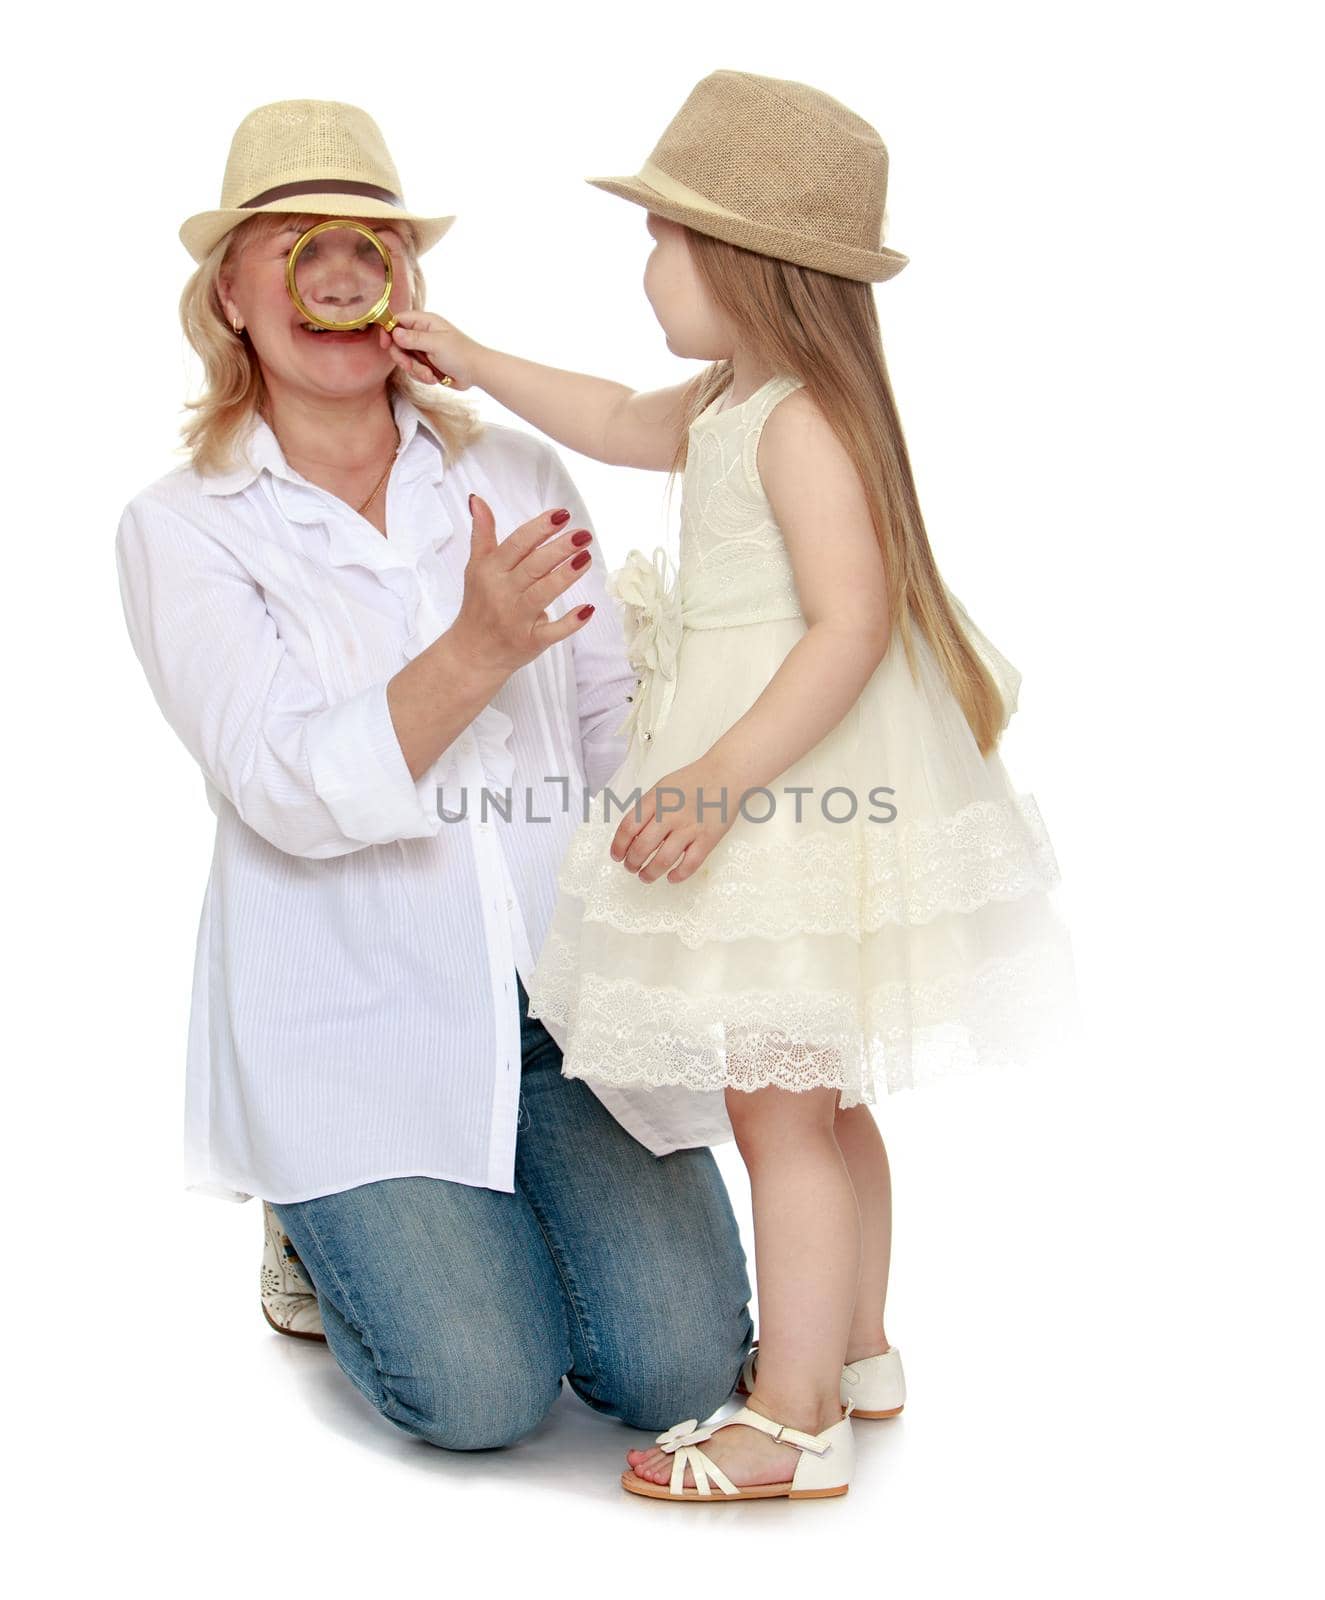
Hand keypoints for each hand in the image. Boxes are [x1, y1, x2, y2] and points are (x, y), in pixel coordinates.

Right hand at [378, 309, 481, 387]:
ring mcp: (424, 349)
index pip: (398, 321)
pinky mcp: (427, 363)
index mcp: (425, 322)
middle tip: (410, 366)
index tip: (385, 345)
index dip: (388, 331)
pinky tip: (434, 378)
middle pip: (397, 343)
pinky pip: (414, 370)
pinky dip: (422, 376)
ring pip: (405, 359)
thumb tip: (394, 332)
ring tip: (430, 375)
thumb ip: (413, 338)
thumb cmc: (461, 354)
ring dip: (416, 370)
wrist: (477, 372)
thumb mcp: (436, 344)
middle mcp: (422, 334)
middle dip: (403, 358)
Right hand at [450, 495, 595, 677]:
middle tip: (583, 535)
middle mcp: (502, 593)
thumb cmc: (479, 605)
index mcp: (490, 571)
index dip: (540, 528)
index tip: (562, 515)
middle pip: (533, 566)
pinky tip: (587, 608)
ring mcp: (516, 619)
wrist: (472, 653)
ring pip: (543, 593)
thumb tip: (477, 499)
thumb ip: (483, 534)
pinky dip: (570, 622)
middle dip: (559, 548)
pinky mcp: (530, 641)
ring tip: (586, 557)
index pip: (517, 544)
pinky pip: (552, 631)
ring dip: (565, 576)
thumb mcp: (476, 567)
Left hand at [610, 757, 739, 884]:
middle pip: (642, 847)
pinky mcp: (708, 838)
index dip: (618, 846)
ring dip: (650, 873)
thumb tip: (631, 836)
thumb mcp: (662, 787)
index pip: (628, 828)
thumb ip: (647, 808)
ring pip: (663, 860)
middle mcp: (670, 814)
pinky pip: (690, 864)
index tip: (617, 856)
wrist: (725, 774)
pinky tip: (672, 878)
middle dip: (632, 863)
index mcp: (655, 800)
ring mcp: (689, 827)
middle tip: (631, 868)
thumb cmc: (692, 781)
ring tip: (645, 877)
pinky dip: (678, 875)